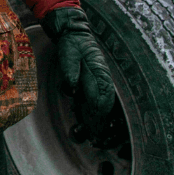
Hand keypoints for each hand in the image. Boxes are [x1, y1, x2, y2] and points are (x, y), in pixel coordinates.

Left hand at [41, 7, 115, 129]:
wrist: (73, 33)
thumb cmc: (72, 44)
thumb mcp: (69, 53)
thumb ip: (70, 71)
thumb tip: (72, 90)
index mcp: (101, 76)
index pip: (102, 102)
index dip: (99, 119)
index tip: (95, 133)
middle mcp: (103, 82)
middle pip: (104, 108)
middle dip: (100, 125)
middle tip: (92, 140)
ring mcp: (99, 84)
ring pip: (101, 108)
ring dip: (96, 122)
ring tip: (89, 137)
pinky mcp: (93, 85)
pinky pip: (96, 103)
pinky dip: (92, 114)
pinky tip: (86, 125)